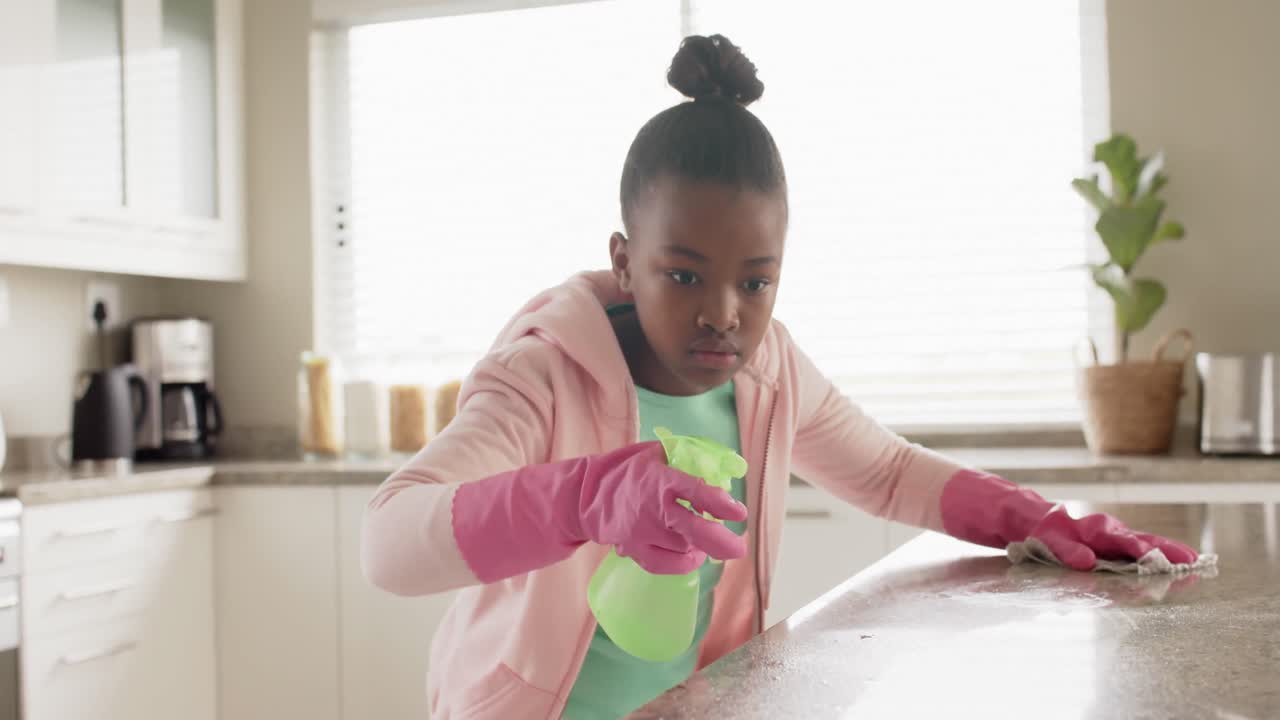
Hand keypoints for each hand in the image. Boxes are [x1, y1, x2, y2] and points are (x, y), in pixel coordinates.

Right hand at [451, 441, 747, 583]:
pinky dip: (683, 563)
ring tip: (709, 540)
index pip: (694, 490)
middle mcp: (652, 509)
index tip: (737, 511)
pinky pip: (665, 565)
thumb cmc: (629, 468)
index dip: (718, 502)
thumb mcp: (658, 452)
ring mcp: (642, 533)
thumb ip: (690, 457)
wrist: (585, 494)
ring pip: (684, 548)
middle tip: (738, 547)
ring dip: (701, 546)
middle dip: (719, 541)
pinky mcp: (634, 550)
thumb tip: (729, 466)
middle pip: (692, 530)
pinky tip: (693, 556)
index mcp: (660, 478)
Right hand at [941, 469, 1197, 571]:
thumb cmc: (975, 514)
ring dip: (1121, 545)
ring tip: (1149, 559)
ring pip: (1086, 530)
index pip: (1110, 537)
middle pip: (1111, 531)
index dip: (1149, 546)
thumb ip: (1048, 545)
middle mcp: (1055, 518)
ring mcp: (1035, 514)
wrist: (937, 486)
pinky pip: (1044, 536)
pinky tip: (1085, 561)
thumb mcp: (1017, 536)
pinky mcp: (1011, 516)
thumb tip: (1078, 563)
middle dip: (1150, 545)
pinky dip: (1066, 548)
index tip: (1186, 558)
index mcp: (1059, 526)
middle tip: (1187, 559)